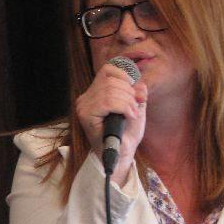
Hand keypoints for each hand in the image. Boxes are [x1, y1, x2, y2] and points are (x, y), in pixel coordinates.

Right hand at [75, 63, 147, 184]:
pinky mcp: (86, 115)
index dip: (126, 78)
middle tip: (136, 108)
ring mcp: (84, 106)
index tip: (136, 94)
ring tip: (133, 114)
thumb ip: (137, 92)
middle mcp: (86, 97)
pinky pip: (107, 102)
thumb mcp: (136, 107)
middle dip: (130, 93)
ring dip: (128, 102)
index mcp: (96, 92)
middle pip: (111, 80)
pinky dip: (123, 107)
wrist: (122, 154)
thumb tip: (139, 83)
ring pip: (110, 91)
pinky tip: (129, 116)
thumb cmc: (127, 133)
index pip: (108, 70)